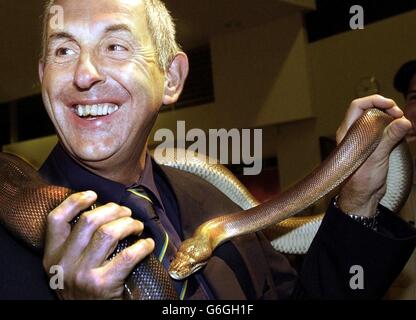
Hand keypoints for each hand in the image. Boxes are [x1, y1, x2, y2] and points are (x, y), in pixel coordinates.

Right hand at [42, 191, 154, 298]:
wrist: (87, 316)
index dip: (74, 202)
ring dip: (128, 224)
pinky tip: (147, 244)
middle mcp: (63, 264)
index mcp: (52, 256)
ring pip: (108, 233)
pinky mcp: (103, 285)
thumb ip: (74, 244)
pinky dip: (143, 245)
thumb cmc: (83, 287)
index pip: (56, 220)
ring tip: (137, 226)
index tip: (93, 194)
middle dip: (113, 210)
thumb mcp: (67, 267)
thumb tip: (101, 211)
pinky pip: (128, 255)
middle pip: (89, 221)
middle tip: (126, 212)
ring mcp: (82, 275)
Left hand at [336, 95, 411, 216]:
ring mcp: (364, 139)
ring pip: (378, 120)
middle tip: (400, 116)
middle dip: (387, 109)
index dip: (374, 100)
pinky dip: (394, 128)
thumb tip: (404, 122)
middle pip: (370, 110)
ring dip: (392, 118)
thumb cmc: (361, 181)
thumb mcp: (376, 158)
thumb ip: (389, 138)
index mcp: (347, 132)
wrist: (362, 198)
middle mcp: (354, 133)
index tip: (391, 105)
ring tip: (404, 124)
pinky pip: (384, 131)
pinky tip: (404, 132)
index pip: (357, 106)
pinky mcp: (373, 146)